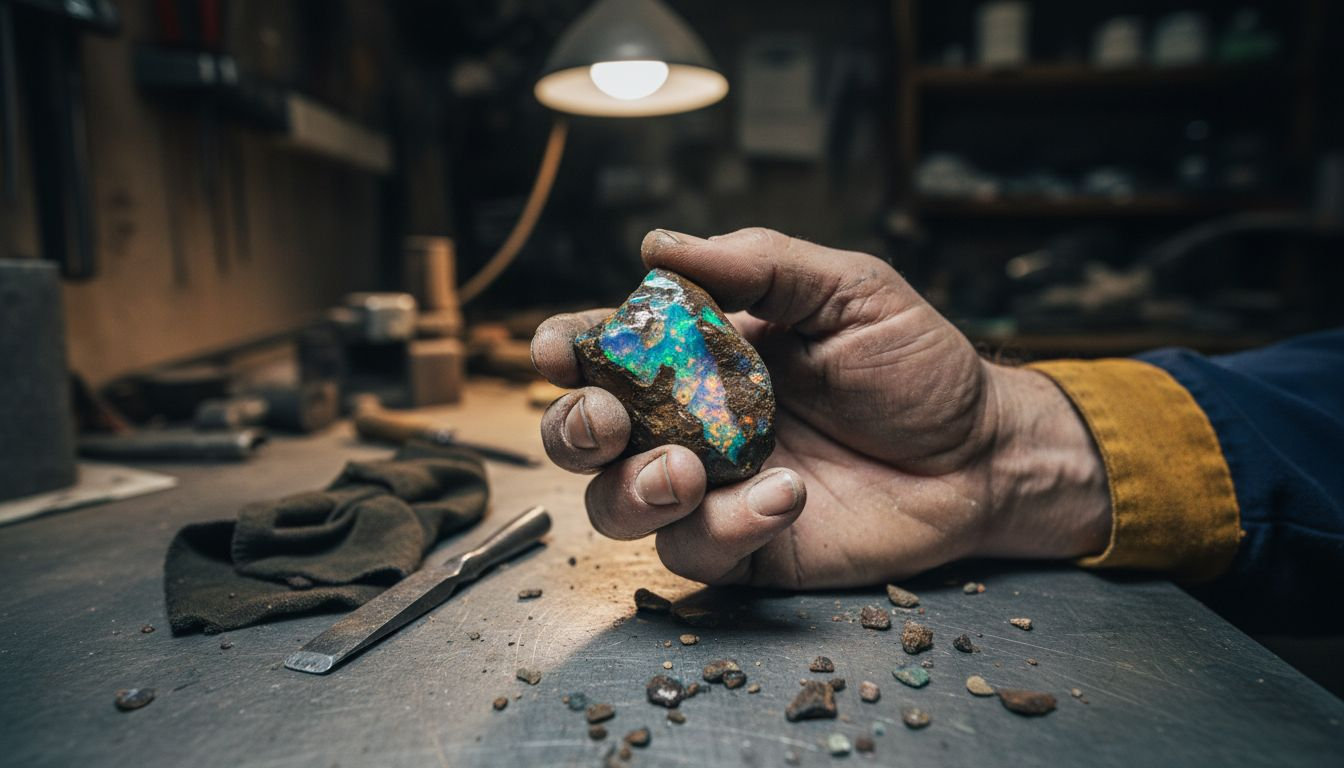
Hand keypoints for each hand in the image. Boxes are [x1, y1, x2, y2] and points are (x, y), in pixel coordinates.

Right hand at [531, 228, 1110, 587]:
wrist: (981, 455)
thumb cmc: (916, 367)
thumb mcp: (848, 291)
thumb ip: (761, 263)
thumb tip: (660, 244)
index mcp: (699, 357)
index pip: (607, 352)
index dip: (567, 351)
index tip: (558, 351)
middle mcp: (689, 425)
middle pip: (584, 438)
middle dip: (572, 430)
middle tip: (606, 422)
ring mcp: (713, 492)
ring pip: (617, 508)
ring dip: (632, 489)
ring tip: (686, 470)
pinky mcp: (746, 550)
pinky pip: (695, 553)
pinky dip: (725, 527)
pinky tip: (786, 497)